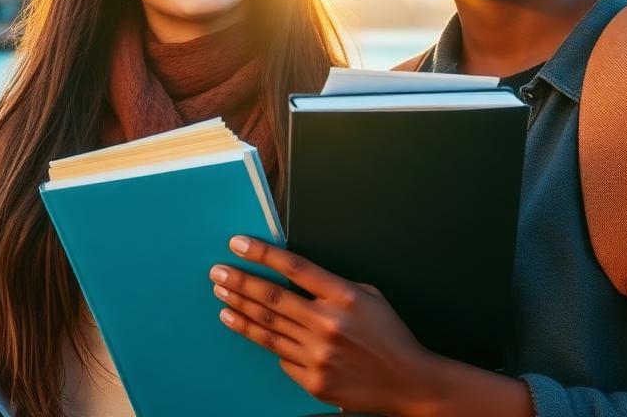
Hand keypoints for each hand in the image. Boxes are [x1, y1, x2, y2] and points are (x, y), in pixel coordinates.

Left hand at [212, 236, 442, 416]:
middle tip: (217, 272)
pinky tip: (247, 328)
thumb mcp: (369, 297)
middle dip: (240, 282)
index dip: (263, 254)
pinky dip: (266, 342)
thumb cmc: (389, 335)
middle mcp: (328, 324)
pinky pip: (282, 358)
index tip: (237, 244)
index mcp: (344, 297)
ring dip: (241, 311)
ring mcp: (319, 356)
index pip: (295, 268)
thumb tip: (293, 280)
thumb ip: (331, 287)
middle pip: (272, 299)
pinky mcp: (314, 381)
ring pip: (268, 330)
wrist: (409, 383)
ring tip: (222, 298)